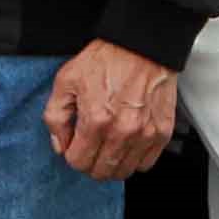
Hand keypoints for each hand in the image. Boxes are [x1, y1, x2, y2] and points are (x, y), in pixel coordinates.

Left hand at [43, 41, 177, 181]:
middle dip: (89, 164)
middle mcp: (123, 131)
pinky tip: (125, 146)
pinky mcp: (162, 132)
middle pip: (102, 171)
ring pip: (124, 171)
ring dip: (112, 165)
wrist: (140, 47)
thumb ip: (56, 117)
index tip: (73, 147)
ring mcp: (145, 134)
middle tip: (88, 149)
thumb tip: (60, 145)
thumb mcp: (65, 82)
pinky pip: (147, 164)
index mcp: (96, 120)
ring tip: (106, 148)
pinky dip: (134, 160)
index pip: (79, 162)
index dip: (71, 156)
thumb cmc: (104, 60)